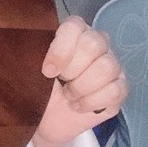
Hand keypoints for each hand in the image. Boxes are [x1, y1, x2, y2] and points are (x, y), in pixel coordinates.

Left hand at [33, 16, 126, 146]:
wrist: (44, 120)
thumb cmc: (36, 89)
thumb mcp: (27, 68)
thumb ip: (32, 51)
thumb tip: (39, 52)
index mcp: (72, 33)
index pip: (74, 26)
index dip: (61, 49)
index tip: (47, 72)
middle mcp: (96, 43)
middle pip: (93, 44)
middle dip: (72, 70)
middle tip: (61, 83)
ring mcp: (112, 64)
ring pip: (106, 67)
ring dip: (81, 87)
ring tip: (68, 96)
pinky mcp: (120, 88)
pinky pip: (115, 90)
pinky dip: (92, 102)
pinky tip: (79, 106)